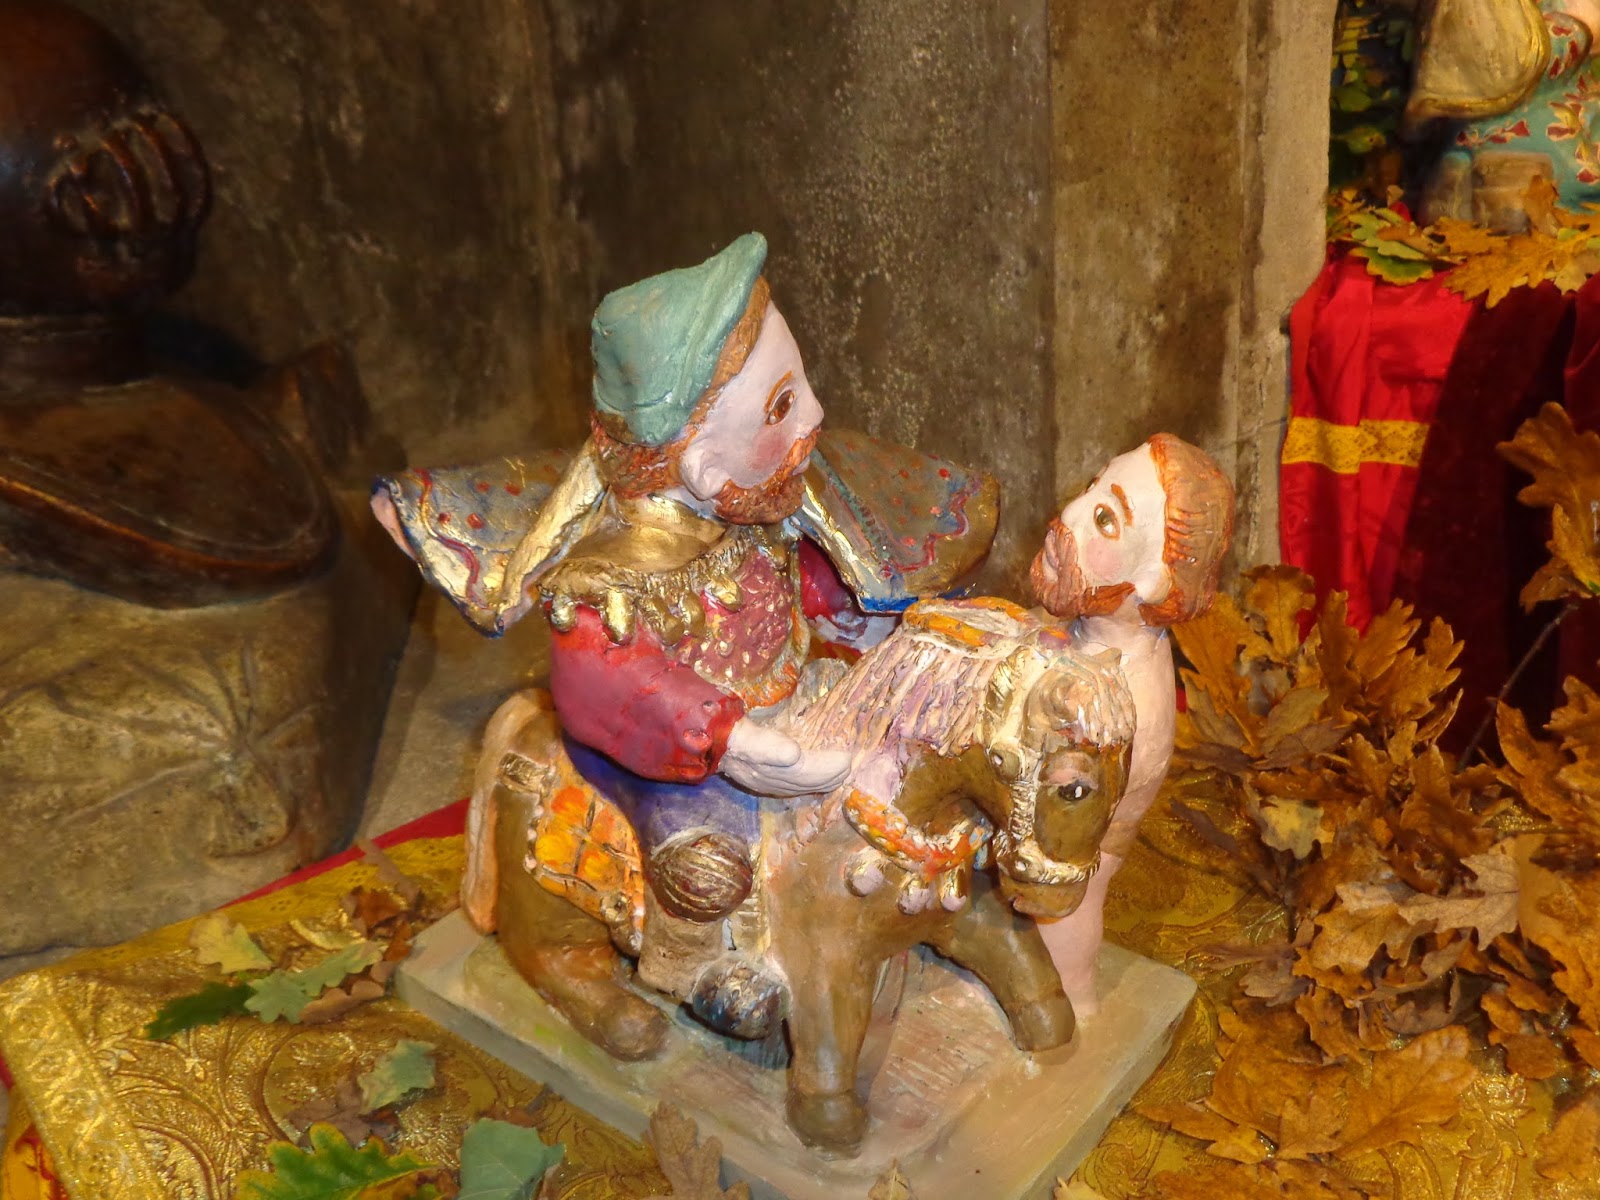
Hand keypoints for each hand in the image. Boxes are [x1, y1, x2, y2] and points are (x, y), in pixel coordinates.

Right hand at [720, 719, 850, 796]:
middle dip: (829, 776)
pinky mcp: (760, 779)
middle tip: (849, 766)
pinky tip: (813, 780)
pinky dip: (807, 782)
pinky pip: (790, 785)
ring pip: (799, 785)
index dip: (827, 767)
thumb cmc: (730, 734)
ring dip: (821, 781)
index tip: (846, 758)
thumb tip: (795, 755)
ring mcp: (764, 782)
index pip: (806, 772)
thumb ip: (770, 747)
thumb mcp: (747, 737)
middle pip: (806, 782)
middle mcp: (769, 781)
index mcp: (769, 770)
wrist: (706, 741)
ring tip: (839, 773)